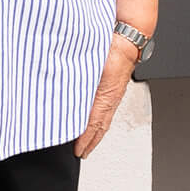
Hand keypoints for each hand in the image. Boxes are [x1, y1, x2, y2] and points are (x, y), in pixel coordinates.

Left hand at [75, 34, 140, 157]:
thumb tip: (61, 89)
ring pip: (105, 119)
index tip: (78, 150)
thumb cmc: (113, 49)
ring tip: (88, 141)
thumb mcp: (92, 66)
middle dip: (92, 141)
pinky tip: (94, 117)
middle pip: (101, 126)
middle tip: (82, 152)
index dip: (86, 138)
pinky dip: (100, 118)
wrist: (128, 38)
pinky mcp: (114, 88)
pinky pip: (106, 109)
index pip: (94, 123)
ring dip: (96, 132)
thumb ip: (78, 79)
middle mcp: (111, 98)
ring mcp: (114, 94)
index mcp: (106, 95)